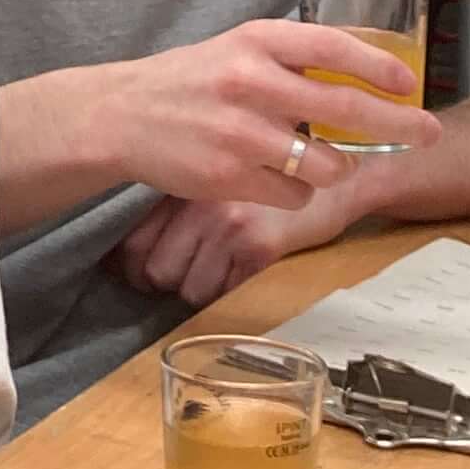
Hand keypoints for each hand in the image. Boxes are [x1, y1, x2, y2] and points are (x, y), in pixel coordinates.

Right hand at [111, 20, 435, 205]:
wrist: (122, 115)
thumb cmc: (192, 80)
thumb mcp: (239, 48)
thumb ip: (292, 58)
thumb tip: (367, 75)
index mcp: (257, 40)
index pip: (333, 46)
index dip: (379, 65)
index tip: (410, 82)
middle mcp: (251, 82)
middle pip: (346, 108)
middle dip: (399, 124)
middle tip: (429, 133)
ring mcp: (240, 133)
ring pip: (326, 163)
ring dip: (337, 167)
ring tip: (316, 159)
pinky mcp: (229, 177)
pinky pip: (294, 193)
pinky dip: (296, 190)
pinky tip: (273, 176)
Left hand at [116, 154, 379, 311]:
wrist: (336, 175)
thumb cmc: (271, 178)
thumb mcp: (217, 178)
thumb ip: (180, 201)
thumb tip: (136, 249)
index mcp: (183, 183)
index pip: (133, 241)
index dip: (134, 268)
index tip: (144, 274)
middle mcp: (198, 203)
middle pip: (157, 271)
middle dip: (169, 284)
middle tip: (185, 278)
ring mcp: (228, 225)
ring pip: (189, 289)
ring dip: (202, 290)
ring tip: (220, 271)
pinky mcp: (259, 246)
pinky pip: (226, 292)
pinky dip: (231, 290)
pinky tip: (245, 269)